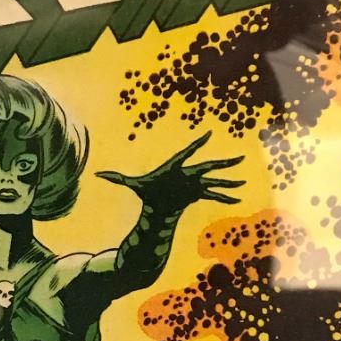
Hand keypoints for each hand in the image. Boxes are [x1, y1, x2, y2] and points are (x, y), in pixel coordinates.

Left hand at [98, 132, 241, 212]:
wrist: (157, 206)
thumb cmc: (147, 192)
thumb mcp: (133, 184)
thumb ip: (117, 177)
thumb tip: (97, 173)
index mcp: (176, 166)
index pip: (188, 153)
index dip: (198, 143)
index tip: (209, 134)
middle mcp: (188, 173)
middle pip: (208, 165)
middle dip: (223, 163)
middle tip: (239, 158)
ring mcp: (195, 184)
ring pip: (214, 181)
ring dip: (228, 182)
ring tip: (243, 181)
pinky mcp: (197, 194)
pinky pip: (213, 195)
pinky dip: (224, 197)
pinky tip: (237, 199)